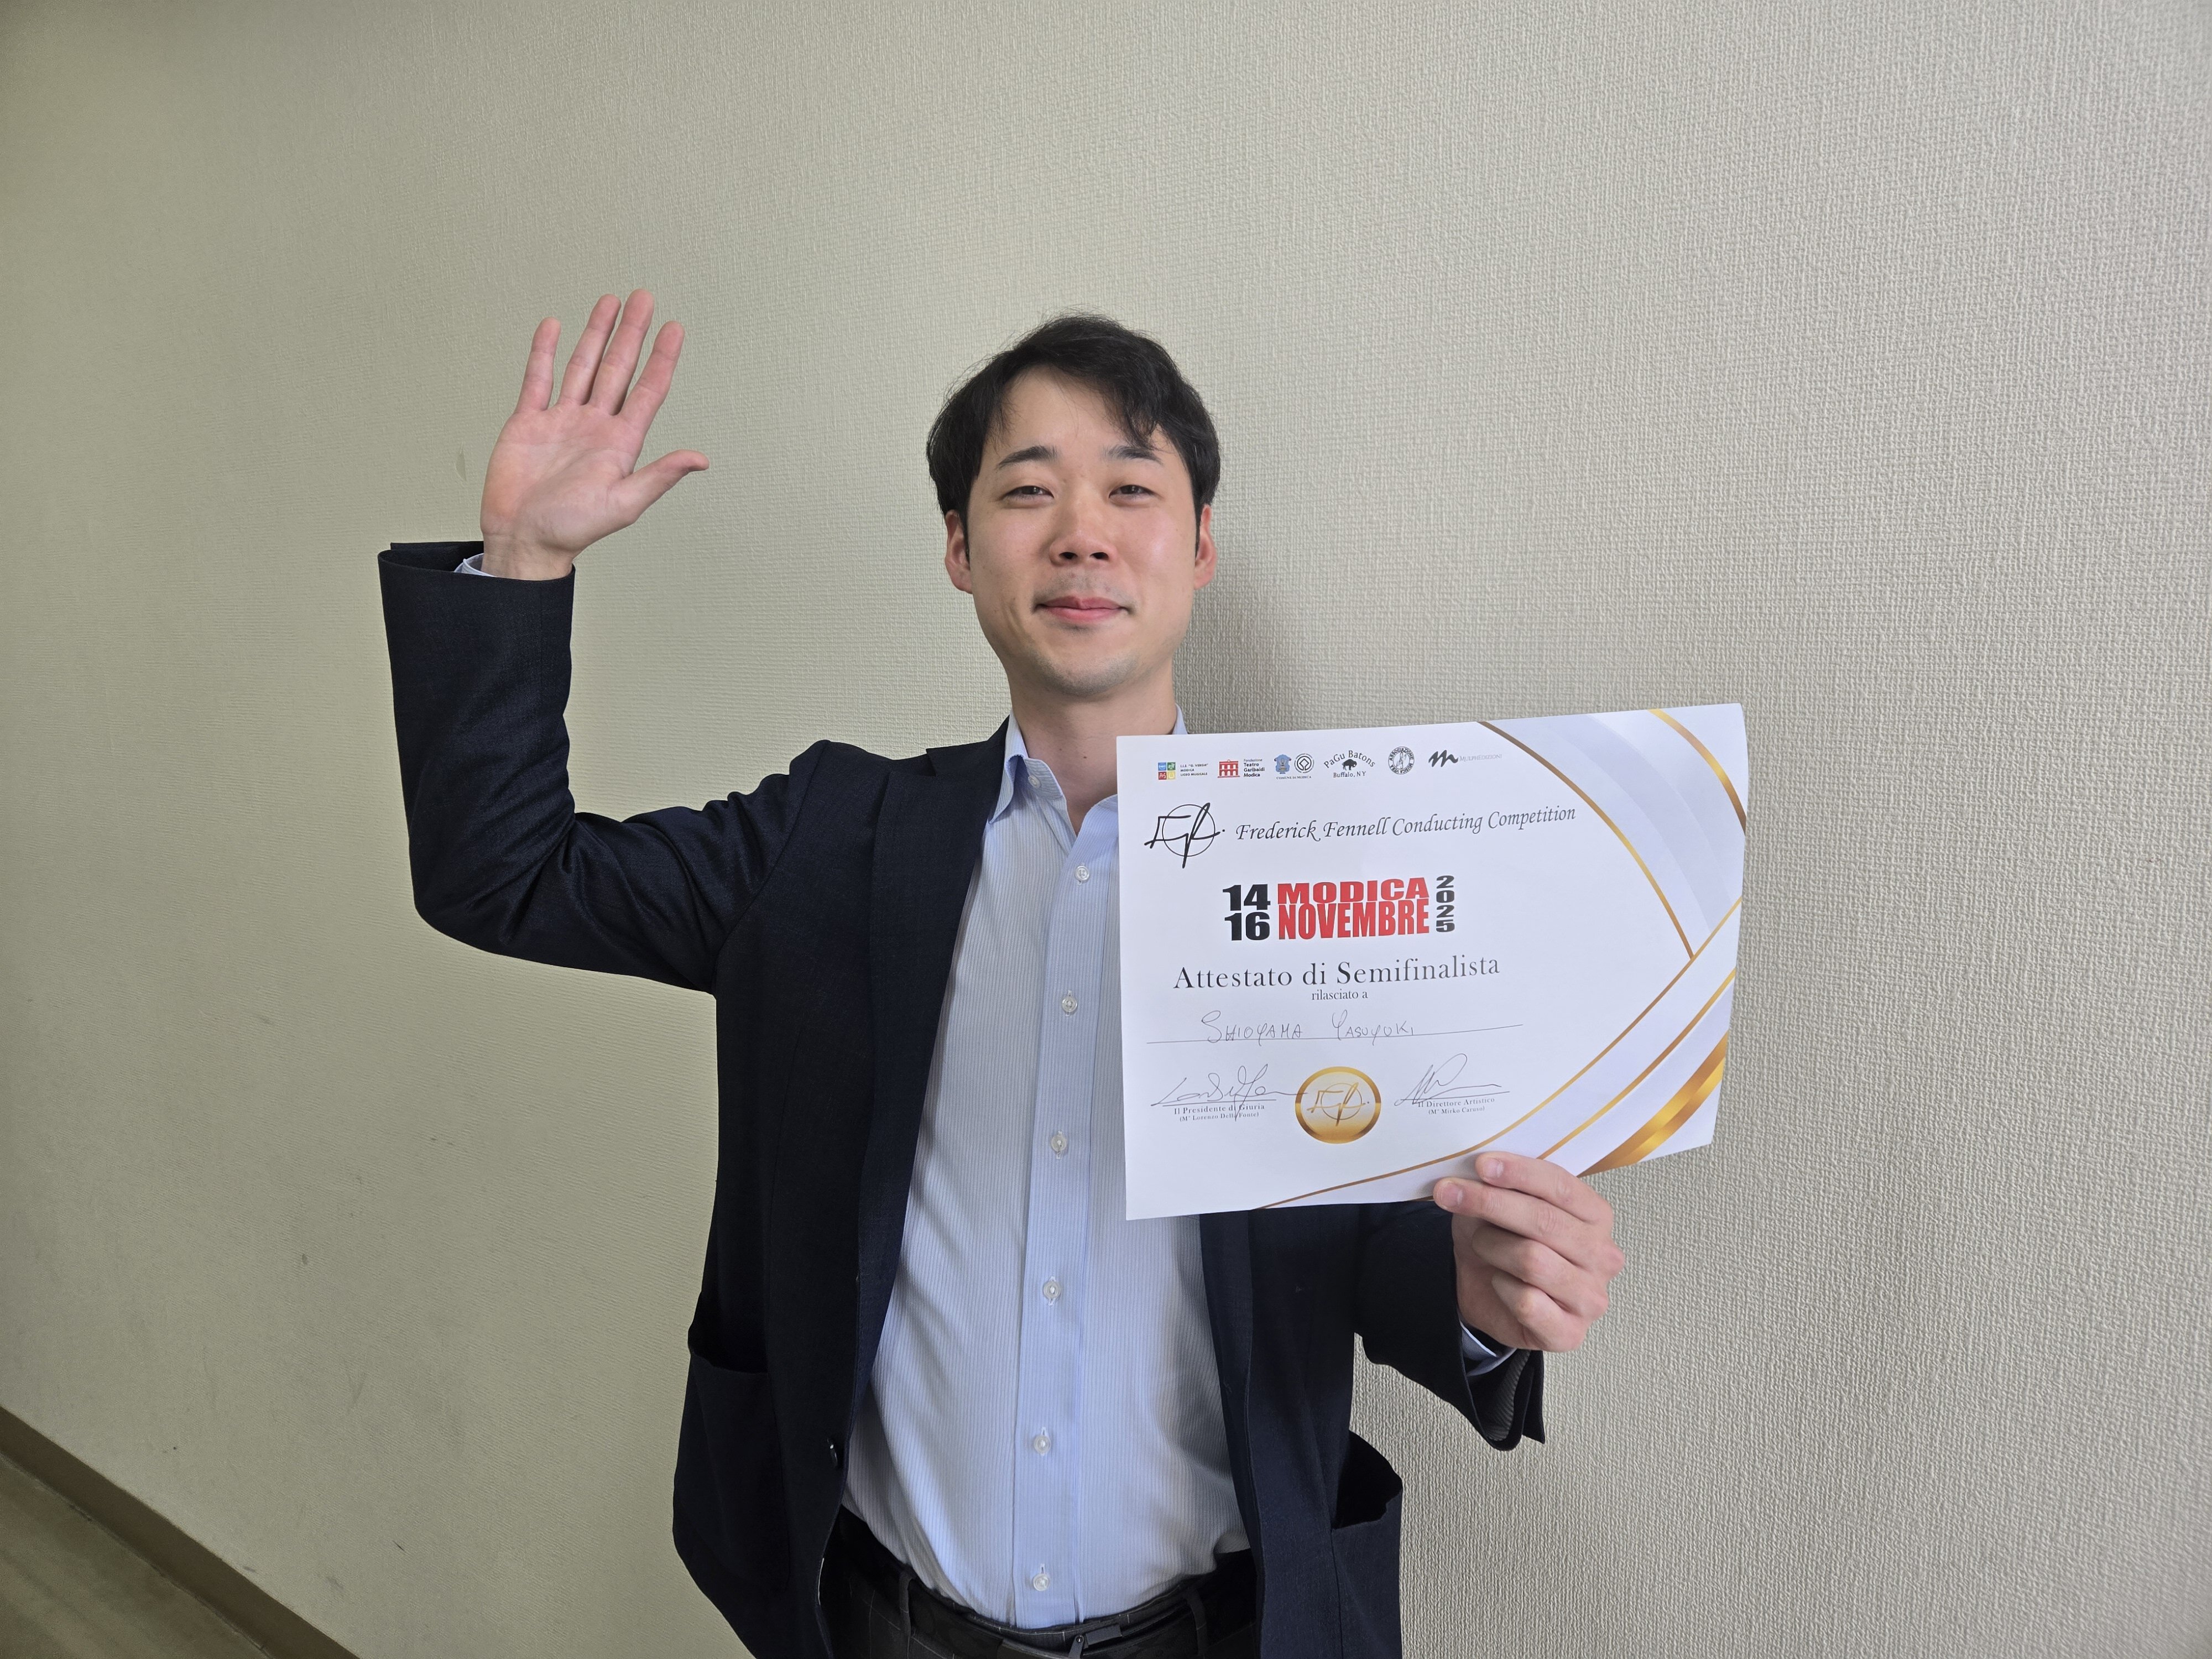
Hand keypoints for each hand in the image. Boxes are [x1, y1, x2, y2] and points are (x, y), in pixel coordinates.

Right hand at [477, 290, 708, 578]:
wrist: (523, 539)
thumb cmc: (572, 530)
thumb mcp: (624, 505)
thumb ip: (660, 476)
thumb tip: (701, 459)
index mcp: (620, 443)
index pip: (648, 390)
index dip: (661, 359)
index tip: (675, 329)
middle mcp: (594, 426)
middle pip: (617, 368)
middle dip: (631, 333)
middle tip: (644, 299)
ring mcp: (562, 421)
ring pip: (581, 366)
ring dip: (595, 334)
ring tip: (610, 303)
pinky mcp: (528, 422)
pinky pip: (538, 379)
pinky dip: (545, 352)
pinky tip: (555, 327)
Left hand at [1435, 1153, 1625, 1351]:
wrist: (1487, 1291)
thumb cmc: (1502, 1241)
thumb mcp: (1498, 1204)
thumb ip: (1502, 1185)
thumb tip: (1482, 1168)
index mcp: (1595, 1216)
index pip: (1561, 1186)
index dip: (1519, 1173)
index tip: (1481, 1164)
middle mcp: (1603, 1256)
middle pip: (1544, 1221)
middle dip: (1490, 1203)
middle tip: (1449, 1193)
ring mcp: (1591, 1297)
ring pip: (1533, 1260)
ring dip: (1492, 1246)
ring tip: (1481, 1244)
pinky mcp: (1570, 1333)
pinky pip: (1527, 1302)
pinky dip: (1501, 1287)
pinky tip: (1498, 1281)